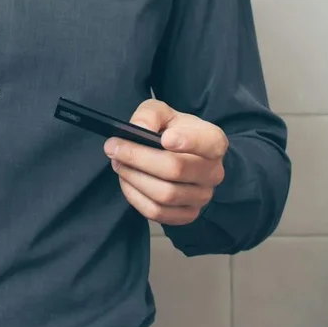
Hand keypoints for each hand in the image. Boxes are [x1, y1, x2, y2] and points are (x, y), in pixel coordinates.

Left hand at [104, 99, 228, 225]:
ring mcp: (202, 196)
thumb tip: (138, 130)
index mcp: (213, 141)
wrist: (180, 155)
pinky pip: (157, 212)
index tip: (165, 139)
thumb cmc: (172, 130)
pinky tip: (126, 180)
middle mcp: (213, 172)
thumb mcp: (161, 112)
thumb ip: (149, 115)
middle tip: (114, 148)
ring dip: (133, 177)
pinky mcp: (188, 214)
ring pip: (164, 194)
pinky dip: (135, 196)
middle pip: (175, 169)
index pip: (209, 143)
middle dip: (138, 158)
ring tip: (118, 162)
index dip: (188, 142)